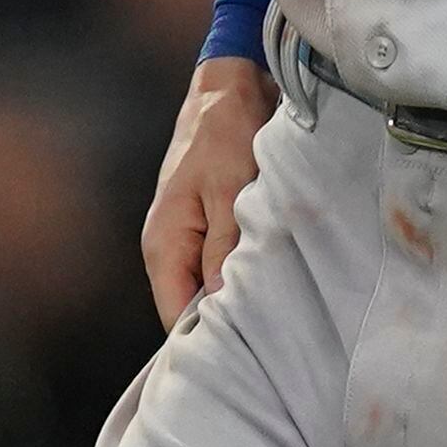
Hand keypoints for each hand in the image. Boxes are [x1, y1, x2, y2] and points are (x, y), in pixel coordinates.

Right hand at [140, 55, 275, 327]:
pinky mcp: (211, 229)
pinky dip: (245, 277)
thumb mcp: (230, 189)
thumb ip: (223, 248)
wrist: (234, 85)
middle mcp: (170, 250)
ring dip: (240, 301)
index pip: (175, 319)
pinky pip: (223, 269)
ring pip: (210, 291)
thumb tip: (219, 305)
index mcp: (165, 244)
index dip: (207, 343)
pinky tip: (277, 285)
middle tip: (274, 348)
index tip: (248, 361)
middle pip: (192, 311)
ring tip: (281, 322)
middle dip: (227, 328)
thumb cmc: (227, 132)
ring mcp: (190, 240)